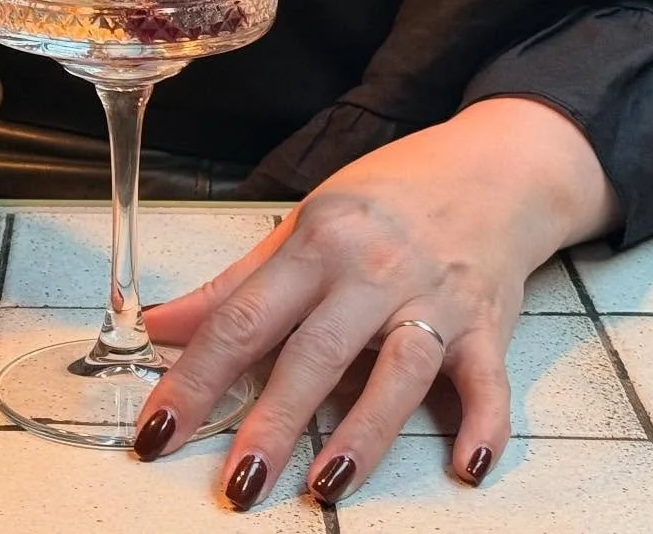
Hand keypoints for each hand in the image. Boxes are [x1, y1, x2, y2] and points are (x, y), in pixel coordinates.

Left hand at [134, 97, 618, 508]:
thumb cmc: (390, 197)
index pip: (242, 318)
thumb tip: (161, 327)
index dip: (196, 378)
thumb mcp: (304, 222)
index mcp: (317, 244)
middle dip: (272, 421)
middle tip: (238, 484)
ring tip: (326, 486)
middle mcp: (372, 272)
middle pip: (315, 353)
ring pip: (397, 373)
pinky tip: (467, 466)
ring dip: (363, 434)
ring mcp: (433, 301)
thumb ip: (235, 283)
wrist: (493, 167)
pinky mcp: (486, 326)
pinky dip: (483, 424)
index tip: (159, 429)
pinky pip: (486, 381)